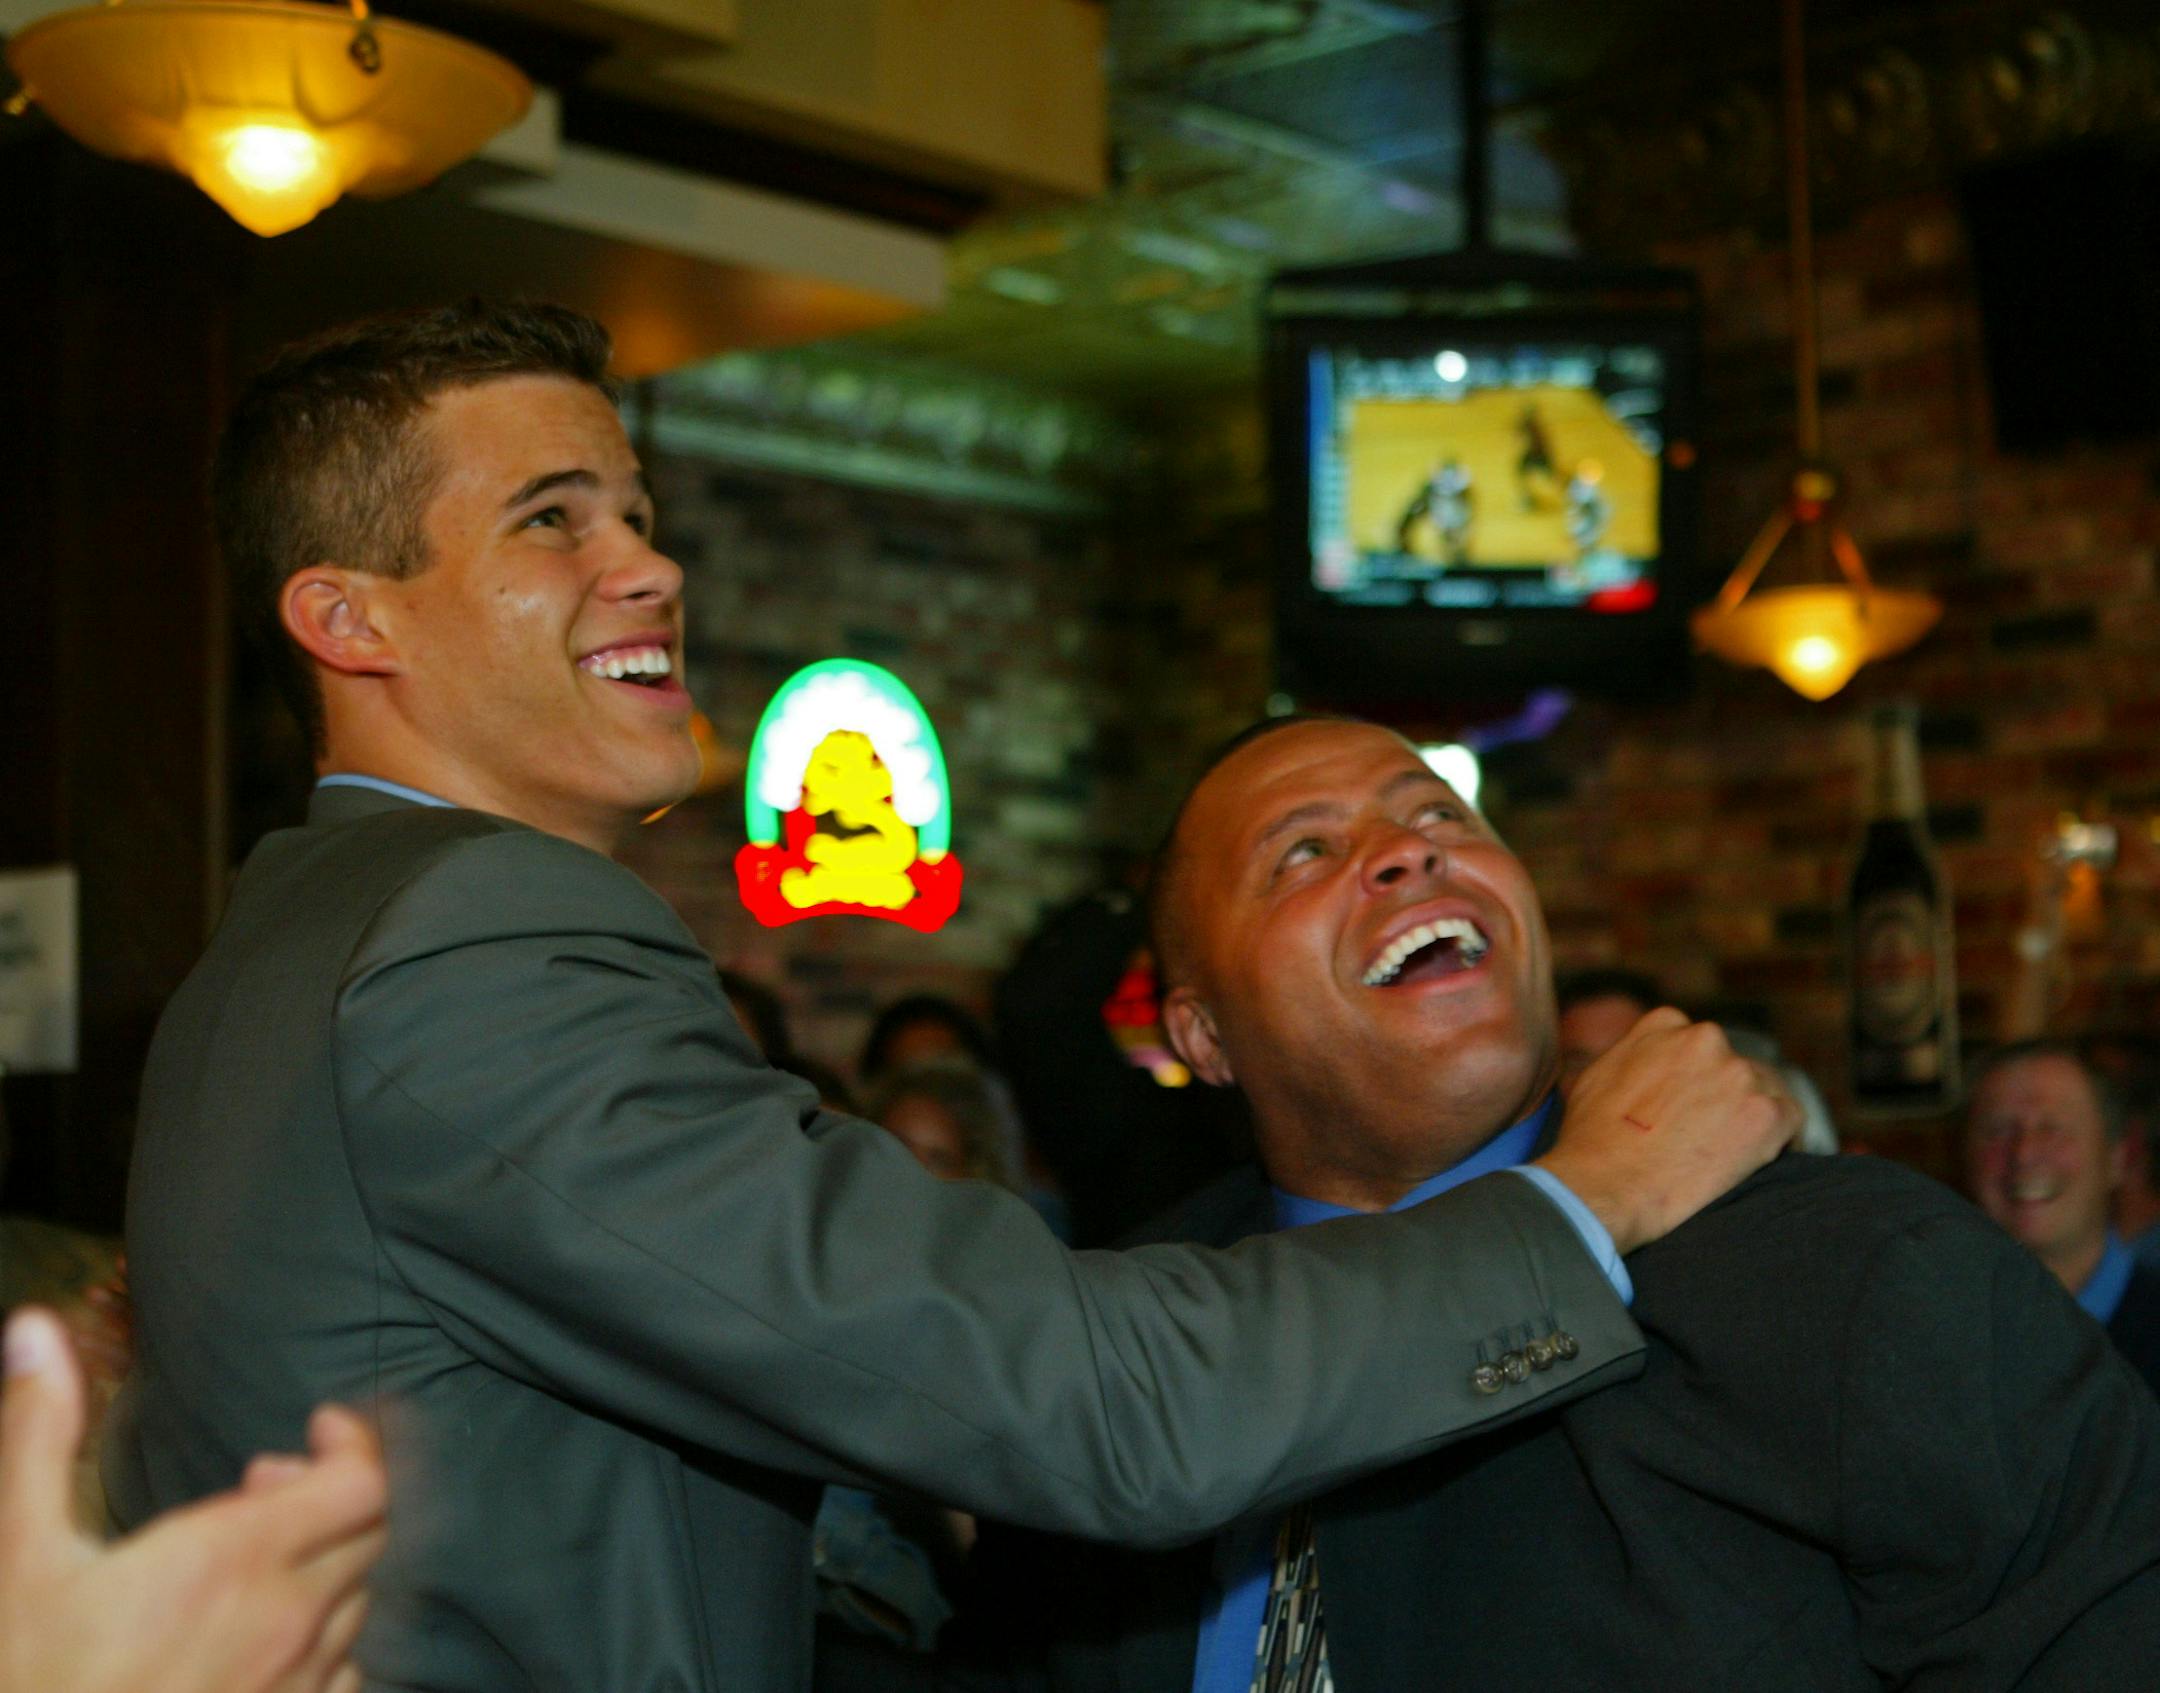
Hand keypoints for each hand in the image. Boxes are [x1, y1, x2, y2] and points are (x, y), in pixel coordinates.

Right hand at [0, 1307, 387, 1692]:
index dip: (356, 1444)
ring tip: (260, 1555)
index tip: (318, 1428)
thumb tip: (36, 1330)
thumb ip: (39, 1437)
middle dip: (334, 1493)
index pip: (365, 1483)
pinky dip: (330, 1635)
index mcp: (233, 1560)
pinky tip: (271, 1630)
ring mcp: (297, 1685)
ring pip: (362, 1599)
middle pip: (373, 1531)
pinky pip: (351, 1672)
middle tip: (266, 1485)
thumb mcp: (19, 1553)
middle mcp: (286, 1621)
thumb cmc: (26, 1675)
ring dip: (330, 1562)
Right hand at [1532, 1008, 1798, 1254]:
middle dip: (1726, 1097)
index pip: (1698, 1043)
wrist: (1605, 1186)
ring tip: (1728, 1156)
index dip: (1697, 1078)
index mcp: (1665, 1024)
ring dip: (1752, 1118)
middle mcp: (1705, 1039)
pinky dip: (1781, 1141)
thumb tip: (1639, 1065)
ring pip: (1765, 1091)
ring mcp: (1738, 1074)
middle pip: (1734, 1065)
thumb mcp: (1595, 1076)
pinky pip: (1791, 1121)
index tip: (1691, 1106)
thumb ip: (1630, 1057)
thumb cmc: (1590, 1142)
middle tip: (1710, 1137)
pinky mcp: (1765, 1113)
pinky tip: (1756, 1164)